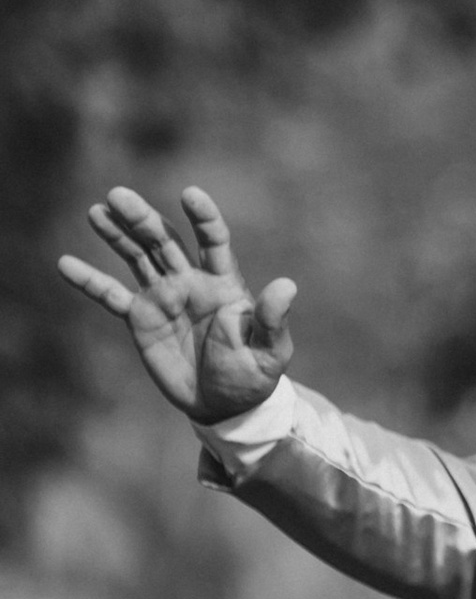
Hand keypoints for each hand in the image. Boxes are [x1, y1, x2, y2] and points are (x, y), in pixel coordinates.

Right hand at [56, 184, 295, 421]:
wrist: (224, 405)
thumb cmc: (252, 376)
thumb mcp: (270, 353)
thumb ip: (273, 320)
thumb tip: (288, 285)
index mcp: (224, 282)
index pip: (213, 240)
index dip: (203, 217)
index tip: (190, 194)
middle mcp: (190, 281)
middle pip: (164, 240)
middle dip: (143, 218)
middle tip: (118, 195)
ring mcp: (163, 296)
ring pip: (137, 256)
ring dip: (117, 234)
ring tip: (96, 211)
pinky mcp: (140, 318)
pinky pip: (111, 296)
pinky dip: (90, 281)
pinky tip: (65, 264)